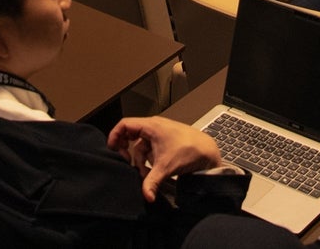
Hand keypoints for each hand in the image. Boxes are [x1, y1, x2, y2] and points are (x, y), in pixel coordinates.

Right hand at [107, 117, 222, 200]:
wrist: (207, 150)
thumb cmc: (189, 150)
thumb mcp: (166, 167)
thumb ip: (152, 182)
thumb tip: (146, 196)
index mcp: (151, 126)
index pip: (125, 124)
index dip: (115, 135)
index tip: (112, 149)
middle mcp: (154, 127)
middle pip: (130, 135)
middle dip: (127, 151)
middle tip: (126, 163)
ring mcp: (159, 134)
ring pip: (141, 145)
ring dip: (140, 159)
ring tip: (144, 173)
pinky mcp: (165, 142)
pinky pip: (149, 149)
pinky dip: (148, 159)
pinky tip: (152, 170)